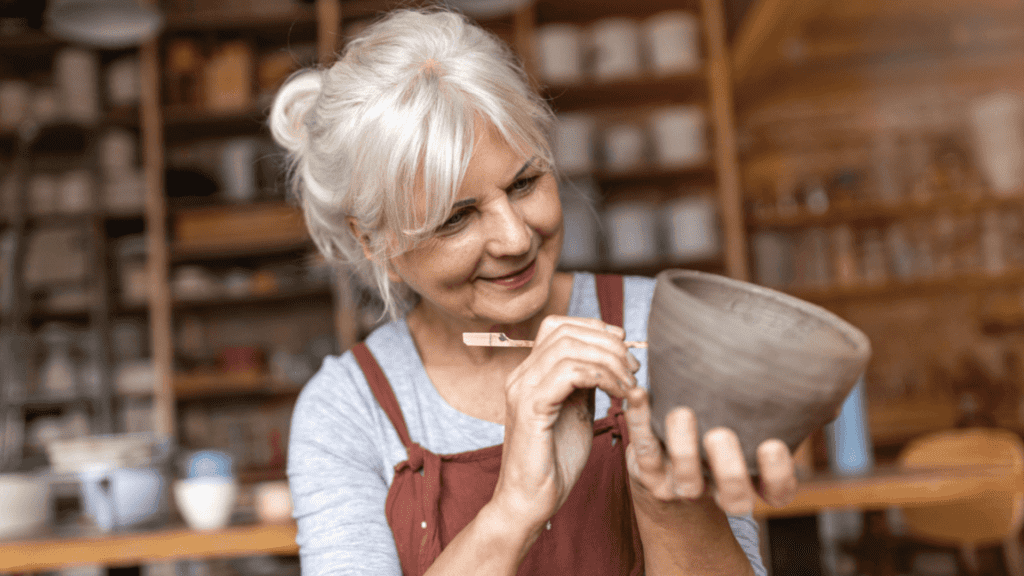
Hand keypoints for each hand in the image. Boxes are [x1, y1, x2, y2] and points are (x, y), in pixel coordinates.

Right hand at [491, 315, 639, 530]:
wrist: (528, 503)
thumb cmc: (553, 463)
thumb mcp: (576, 413)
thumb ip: (584, 384)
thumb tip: (608, 360)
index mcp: (529, 374)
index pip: (559, 326)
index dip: (596, 329)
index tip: (625, 350)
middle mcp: (520, 376)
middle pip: (565, 330)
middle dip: (608, 343)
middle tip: (633, 368)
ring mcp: (522, 390)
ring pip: (568, 347)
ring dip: (608, 360)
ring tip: (629, 384)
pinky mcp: (531, 409)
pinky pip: (568, 373)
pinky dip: (601, 376)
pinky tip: (618, 394)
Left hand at [624, 385, 797, 515]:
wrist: (664, 458)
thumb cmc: (722, 424)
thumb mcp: (753, 419)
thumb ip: (791, 409)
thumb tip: (829, 396)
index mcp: (752, 478)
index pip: (777, 492)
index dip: (777, 475)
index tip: (772, 444)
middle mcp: (718, 487)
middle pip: (733, 498)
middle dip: (728, 470)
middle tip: (720, 435)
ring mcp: (682, 484)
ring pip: (685, 481)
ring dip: (683, 449)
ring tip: (682, 413)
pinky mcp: (649, 471)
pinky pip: (644, 450)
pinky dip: (639, 420)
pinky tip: (641, 394)